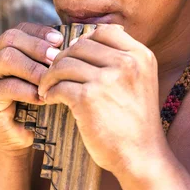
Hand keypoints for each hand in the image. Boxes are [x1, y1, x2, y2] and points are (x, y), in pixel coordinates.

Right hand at [0, 23, 62, 152]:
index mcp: (3, 46)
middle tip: (56, 58)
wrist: (21, 135)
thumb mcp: (44, 73)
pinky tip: (42, 98)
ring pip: (7, 58)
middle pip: (11, 38)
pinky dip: (28, 90)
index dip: (40, 32)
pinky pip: (8, 86)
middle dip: (37, 46)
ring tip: (50, 79)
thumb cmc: (37, 99)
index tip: (60, 40)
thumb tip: (73, 40)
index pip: (21, 28)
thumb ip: (50, 56)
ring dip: (33, 68)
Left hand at [37, 24, 165, 173]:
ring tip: (47, 86)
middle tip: (55, 73)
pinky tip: (50, 98)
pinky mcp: (88, 98)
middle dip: (63, 58)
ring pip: (65, 63)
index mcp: (140, 55)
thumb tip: (84, 39)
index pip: (104, 32)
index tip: (75, 58)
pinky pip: (59, 85)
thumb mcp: (141, 80)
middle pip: (81, 46)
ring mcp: (107, 79)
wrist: (142, 157)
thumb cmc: (136, 120)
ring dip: (51, 75)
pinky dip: (50, 91)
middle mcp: (126, 62)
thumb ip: (121, 58)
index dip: (85, 41)